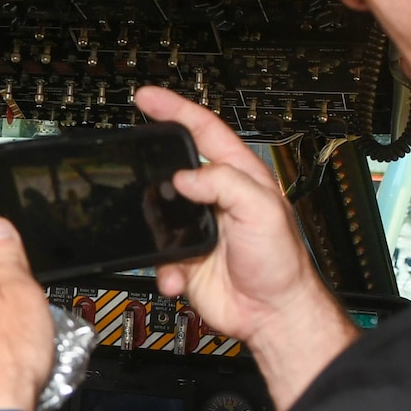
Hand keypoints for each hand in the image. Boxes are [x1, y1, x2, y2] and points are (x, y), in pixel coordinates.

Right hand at [134, 85, 329, 345]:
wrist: (270, 312)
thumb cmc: (280, 261)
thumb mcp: (261, 209)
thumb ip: (224, 183)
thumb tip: (184, 176)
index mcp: (237, 176)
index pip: (202, 131)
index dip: (174, 110)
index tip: (147, 98)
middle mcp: (214, 199)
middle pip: (172, 170)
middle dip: (150, 171)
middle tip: (130, 162)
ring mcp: (196, 229)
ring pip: (157, 216)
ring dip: (155, 232)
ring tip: (168, 242)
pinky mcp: (183, 259)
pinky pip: (157, 258)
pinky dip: (164, 270)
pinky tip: (178, 277)